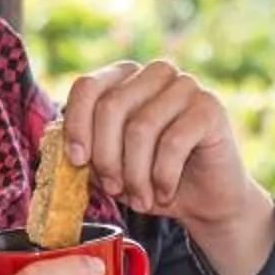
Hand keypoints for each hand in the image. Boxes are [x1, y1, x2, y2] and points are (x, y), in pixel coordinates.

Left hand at [61, 58, 274, 274]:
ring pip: (141, 128)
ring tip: (141, 198)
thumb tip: (63, 150)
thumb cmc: (152, 180)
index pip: (88, 87)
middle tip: (114, 190)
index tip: (77, 161)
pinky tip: (164, 192)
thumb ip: (86, 153)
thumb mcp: (110, 167)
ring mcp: (186, 86)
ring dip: (135, 174)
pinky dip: (162, 176)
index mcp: (126, 78)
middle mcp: (155, 73)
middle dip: (106, 157)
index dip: (76, 125)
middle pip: (111, 106)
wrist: (204, 200)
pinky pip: (173, 142)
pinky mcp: (210, 107)